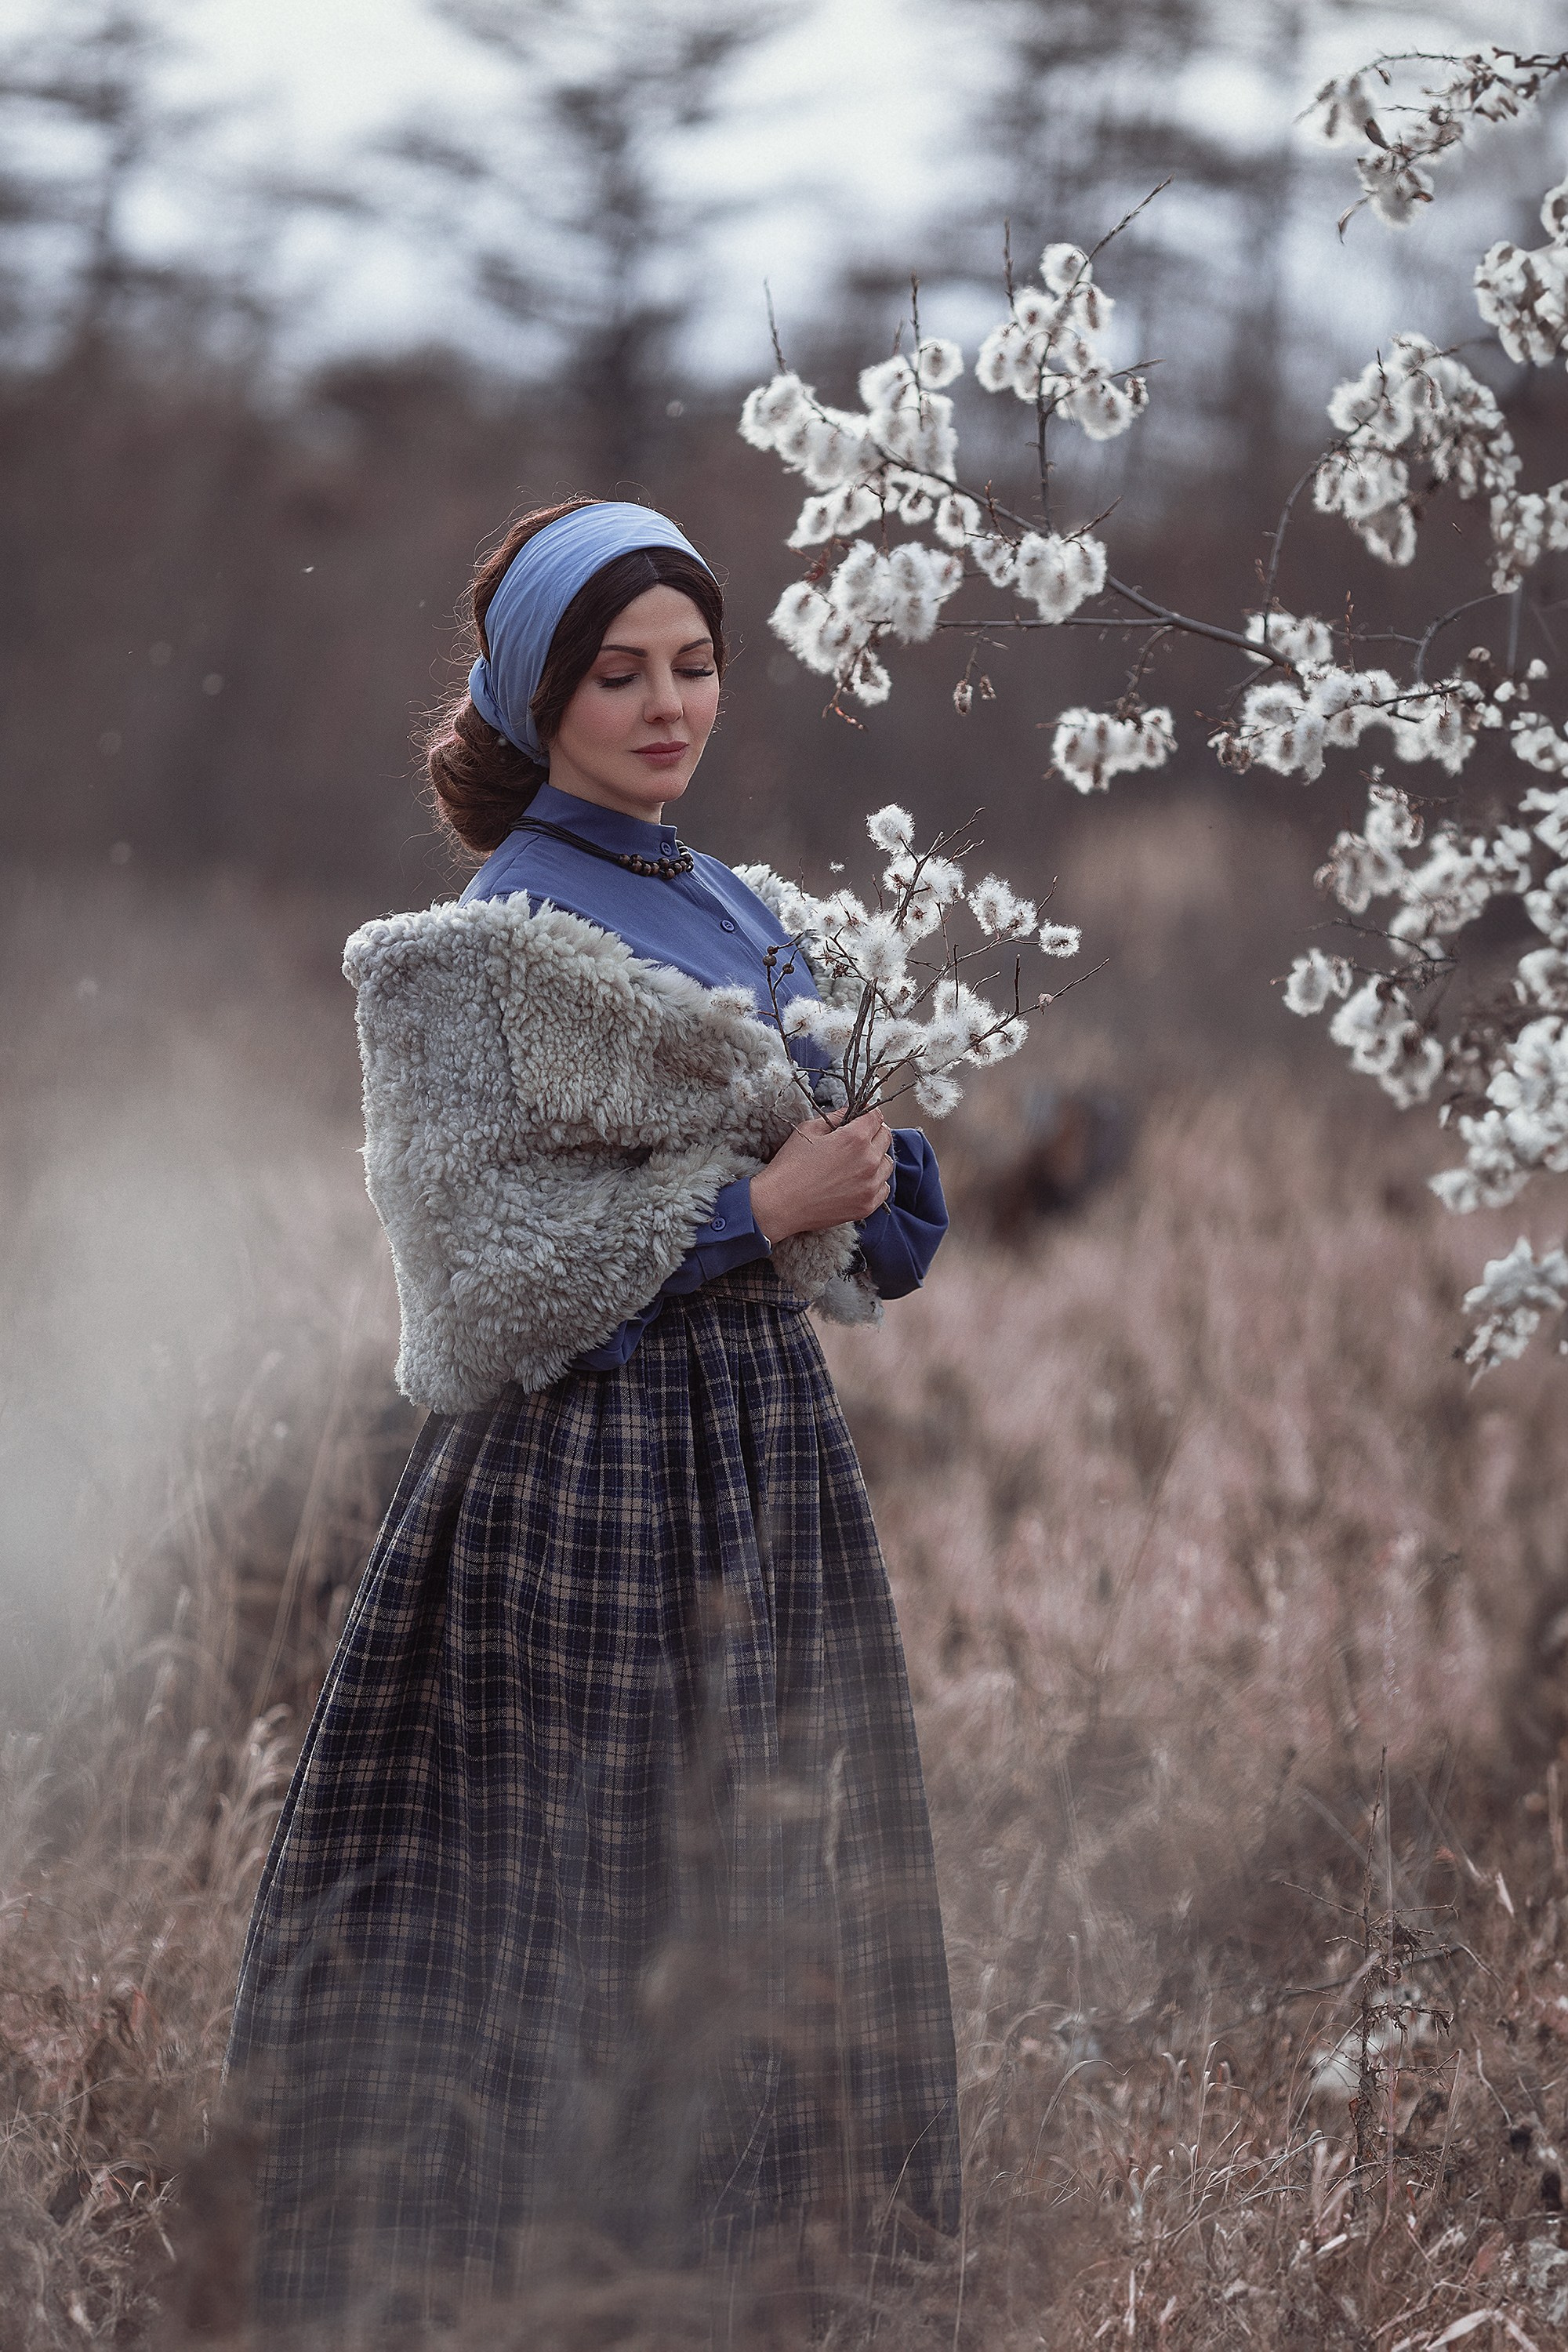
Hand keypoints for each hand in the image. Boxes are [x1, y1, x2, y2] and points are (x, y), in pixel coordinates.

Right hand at [749, 1109, 894, 1243]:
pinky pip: (883, 1188)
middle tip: (859, 1138)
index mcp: (854, 1138)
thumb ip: (835, 1117)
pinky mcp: (867, 1205)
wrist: (780, 1204)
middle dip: (874, 1133)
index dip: (869, 1114)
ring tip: (857, 1162)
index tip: (864, 1117)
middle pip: (885, 1138)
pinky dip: (876, 1182)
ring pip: (887, 1164)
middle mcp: (868, 1161)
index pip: (876, 1117)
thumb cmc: (790, 1167)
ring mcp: (870, 1185)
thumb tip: (850, 1110)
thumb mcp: (809, 1130)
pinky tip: (859, 1181)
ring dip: (877, 1158)